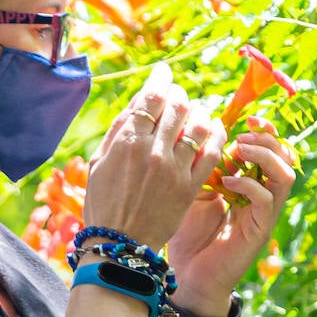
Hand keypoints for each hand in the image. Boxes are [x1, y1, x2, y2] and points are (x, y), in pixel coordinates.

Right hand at [82, 64, 224, 249]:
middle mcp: (154, 152)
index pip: (151, 97)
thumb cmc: (103, 201)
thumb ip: (120, 128)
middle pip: (177, 106)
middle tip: (178, 95)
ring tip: (196, 111)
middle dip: (179, 94)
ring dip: (200, 111)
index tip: (164, 73)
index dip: (160, 79)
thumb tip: (140, 99)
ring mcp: (175, 169)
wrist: (120, 243)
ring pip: (199, 125)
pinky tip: (215, 127)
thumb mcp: (99, 161)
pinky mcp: (191, 187)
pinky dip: (217, 134)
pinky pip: (213, 152)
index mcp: (127, 142)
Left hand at [167, 115, 297, 310]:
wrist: (189, 276)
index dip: (266, 131)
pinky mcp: (259, 230)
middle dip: (268, 139)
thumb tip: (202, 133)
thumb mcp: (193, 191)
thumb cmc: (188, 234)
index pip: (272, 151)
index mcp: (252, 185)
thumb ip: (203, 166)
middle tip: (244, 134)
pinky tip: (228, 181)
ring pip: (285, 175)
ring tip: (239, 150)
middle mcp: (264, 197)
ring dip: (264, 157)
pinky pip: (266, 199)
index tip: (249, 118)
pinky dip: (249, 184)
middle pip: (286, 158)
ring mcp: (264, 214)